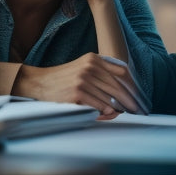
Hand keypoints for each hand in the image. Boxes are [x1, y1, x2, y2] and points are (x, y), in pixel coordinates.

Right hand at [12, 53, 141, 116]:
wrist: (36, 84)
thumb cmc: (61, 81)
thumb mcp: (82, 70)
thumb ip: (102, 78)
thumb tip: (121, 96)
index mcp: (93, 59)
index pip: (122, 72)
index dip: (133, 86)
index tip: (139, 97)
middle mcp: (90, 67)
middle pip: (119, 87)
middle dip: (129, 101)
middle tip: (137, 111)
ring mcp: (83, 80)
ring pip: (110, 99)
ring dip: (116, 109)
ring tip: (119, 114)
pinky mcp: (77, 93)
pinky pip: (99, 106)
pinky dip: (104, 113)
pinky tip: (105, 115)